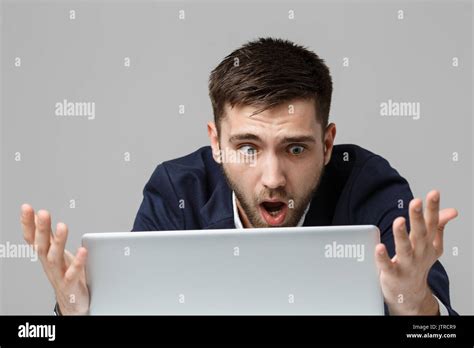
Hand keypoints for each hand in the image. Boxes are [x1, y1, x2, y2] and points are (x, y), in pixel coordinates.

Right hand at [20, 204, 89, 314]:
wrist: (73, 303)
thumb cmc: (66, 274)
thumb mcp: (56, 253)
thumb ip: (51, 236)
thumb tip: (44, 217)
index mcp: (46, 255)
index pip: (33, 238)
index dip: (28, 224)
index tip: (26, 207)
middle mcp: (49, 264)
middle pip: (42, 245)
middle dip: (41, 229)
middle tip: (43, 212)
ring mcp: (58, 275)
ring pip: (54, 257)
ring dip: (58, 241)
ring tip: (62, 226)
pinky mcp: (70, 285)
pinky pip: (72, 273)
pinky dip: (77, 262)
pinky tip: (83, 251)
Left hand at [374, 190, 457, 314]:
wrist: (411, 294)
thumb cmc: (419, 264)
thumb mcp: (432, 245)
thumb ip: (438, 226)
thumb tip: (452, 210)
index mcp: (428, 243)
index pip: (432, 223)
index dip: (433, 208)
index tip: (433, 193)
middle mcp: (419, 253)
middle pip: (420, 233)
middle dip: (418, 217)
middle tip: (416, 201)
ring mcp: (407, 264)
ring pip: (405, 248)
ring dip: (401, 235)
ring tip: (398, 221)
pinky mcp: (393, 274)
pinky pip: (387, 266)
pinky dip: (383, 257)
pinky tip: (379, 247)